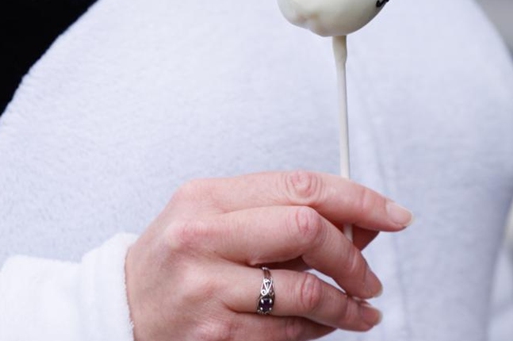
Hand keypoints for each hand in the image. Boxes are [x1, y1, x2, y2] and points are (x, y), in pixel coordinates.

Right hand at [125, 171, 412, 340]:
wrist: (120, 310)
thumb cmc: (176, 261)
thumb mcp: (217, 219)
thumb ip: (282, 213)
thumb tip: (360, 223)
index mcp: (207, 196)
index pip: (300, 186)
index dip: (358, 199)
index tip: (392, 215)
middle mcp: (203, 235)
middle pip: (307, 229)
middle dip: (352, 255)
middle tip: (368, 275)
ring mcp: (206, 287)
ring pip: (306, 290)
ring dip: (346, 303)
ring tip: (360, 307)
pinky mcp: (213, 335)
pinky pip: (288, 331)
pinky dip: (321, 329)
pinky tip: (328, 325)